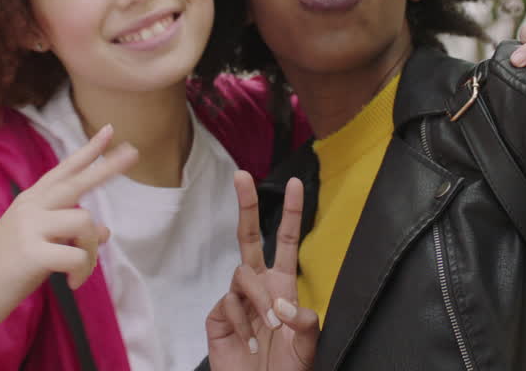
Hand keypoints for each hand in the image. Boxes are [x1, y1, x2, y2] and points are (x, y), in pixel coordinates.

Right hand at [0, 125, 137, 340]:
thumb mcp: (39, 245)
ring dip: (91, 251)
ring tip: (79, 272)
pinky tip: (72, 284)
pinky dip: (82, 271)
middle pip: (77, 182)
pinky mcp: (31, 252)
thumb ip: (69, 232)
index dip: (87, 151)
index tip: (109, 131)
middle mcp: (29, 207)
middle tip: (134, 152)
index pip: (63, 170)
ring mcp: (29, 227)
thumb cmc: (5, 271)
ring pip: (85, 222)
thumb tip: (106, 231)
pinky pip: (78, 254)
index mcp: (29, 201)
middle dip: (107, 168)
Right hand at [207, 171, 317, 370]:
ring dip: (260, 300)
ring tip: (271, 331)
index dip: (291, 213)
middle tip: (242, 176)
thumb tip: (288, 307)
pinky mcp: (217, 316)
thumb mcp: (307, 349)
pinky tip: (250, 344)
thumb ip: (306, 325)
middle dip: (246, 205)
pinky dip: (242, 324)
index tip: (294, 183)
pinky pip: (228, 305)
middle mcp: (259, 286)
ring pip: (243, 275)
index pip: (286, 242)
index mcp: (282, 285)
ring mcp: (236, 300)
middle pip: (248, 237)